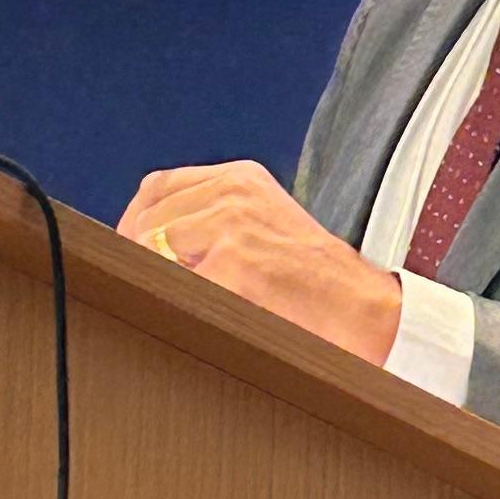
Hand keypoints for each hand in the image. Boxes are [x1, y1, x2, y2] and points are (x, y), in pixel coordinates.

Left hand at [118, 162, 403, 364]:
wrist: (366, 313)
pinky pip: (175, 286)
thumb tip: (146, 245)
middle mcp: (234, 193)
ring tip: (177, 304)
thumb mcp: (266, 228)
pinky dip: (175, 306)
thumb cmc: (317, 286)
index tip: (133, 255)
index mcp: (241, 178)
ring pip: (152, 252)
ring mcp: (233, 225)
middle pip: (147, 220)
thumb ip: (213, 222)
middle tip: (147, 290)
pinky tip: (195, 320)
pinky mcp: (235, 263)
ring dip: (156, 282)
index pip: (158, 187)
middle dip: (138, 257)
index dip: (136, 223)